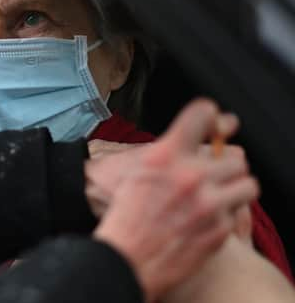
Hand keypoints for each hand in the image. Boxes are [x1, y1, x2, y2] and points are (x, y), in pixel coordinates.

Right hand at [86, 113, 245, 216]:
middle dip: (224, 166)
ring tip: (213, 196)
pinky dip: (222, 217)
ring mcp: (207, 206)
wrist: (121, 253)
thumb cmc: (124, 207)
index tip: (213, 126)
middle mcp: (189, 176)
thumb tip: (224, 123)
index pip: (203, 114)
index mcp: (166, 155)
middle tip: (210, 175)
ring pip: (246, 186)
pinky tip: (201, 220)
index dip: (210, 117)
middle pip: (237, 157)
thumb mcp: (139, 165)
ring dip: (232, 189)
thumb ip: (179, 143)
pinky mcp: (217, 231)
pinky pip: (236, 216)